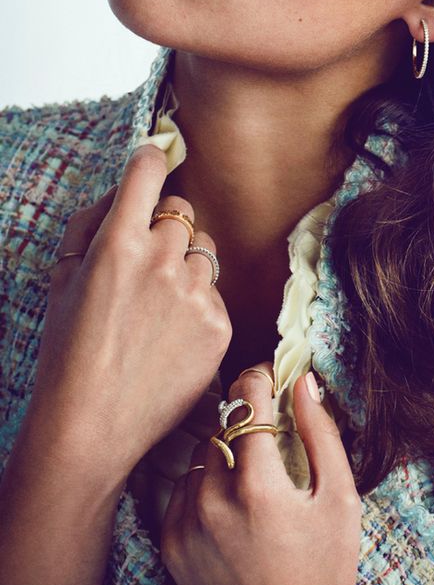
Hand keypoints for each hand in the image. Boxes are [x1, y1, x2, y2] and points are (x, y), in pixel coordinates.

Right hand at [30, 144, 231, 481]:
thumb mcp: (62, 278)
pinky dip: (197, 304)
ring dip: (185, 265)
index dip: (150, 161)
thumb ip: (93, 222)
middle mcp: (163, 259)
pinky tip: (171, 335)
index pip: (148, 171)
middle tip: (143, 265)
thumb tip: (126, 189)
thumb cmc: (68, 351)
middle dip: (165, 227)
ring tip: (156, 309)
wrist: (92, 426)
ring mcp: (196, 292)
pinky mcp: (220, 322)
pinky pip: (214, 291)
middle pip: (183, 211)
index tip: (153, 159)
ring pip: (203, 251)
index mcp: (118, 242)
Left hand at [161, 362, 361, 584]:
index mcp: (258, 487)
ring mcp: (186, 525)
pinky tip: (232, 505)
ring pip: (201, 454)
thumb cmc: (323, 570)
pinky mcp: (170, 546)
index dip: (259, 378)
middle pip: (223, 426)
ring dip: (226, 452)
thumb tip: (304, 383)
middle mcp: (213, 502)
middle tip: (270, 433)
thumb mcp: (339, 500)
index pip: (245, 401)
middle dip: (247, 420)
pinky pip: (182, 489)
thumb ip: (321, 435)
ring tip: (254, 476)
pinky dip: (205, 485)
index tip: (271, 376)